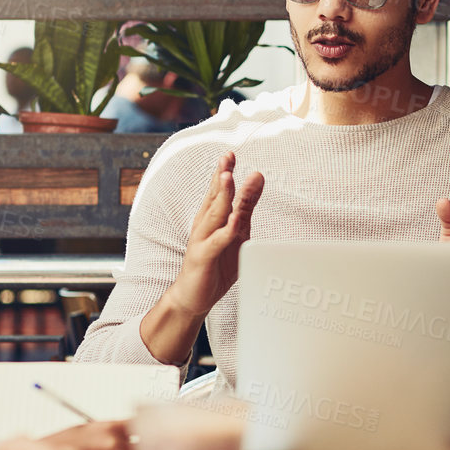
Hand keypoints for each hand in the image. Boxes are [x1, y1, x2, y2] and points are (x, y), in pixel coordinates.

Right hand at [168, 151, 264, 314]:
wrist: (193, 296)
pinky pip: (216, 243)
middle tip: (227, 159)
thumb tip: (257, 176)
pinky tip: (234, 222)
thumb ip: (245, 204)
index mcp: (211, 216)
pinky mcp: (203, 257)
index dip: (223, 170)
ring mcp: (202, 240)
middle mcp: (204, 225)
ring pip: (213, 215)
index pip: (218, 189)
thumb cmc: (215, 262)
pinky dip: (225, 232)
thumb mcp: (236, 230)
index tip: (230, 153)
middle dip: (221, 177)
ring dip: (222, 197)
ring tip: (228, 179)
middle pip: (214, 197)